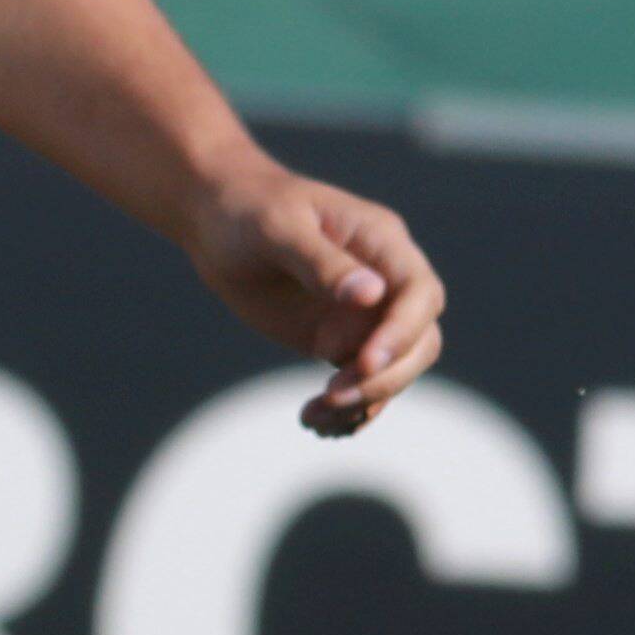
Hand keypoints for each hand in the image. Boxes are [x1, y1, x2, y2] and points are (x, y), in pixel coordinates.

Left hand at [182, 154, 446, 434]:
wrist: (215, 221)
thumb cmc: (247, 210)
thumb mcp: (276, 228)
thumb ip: (321, 261)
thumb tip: (372, 295)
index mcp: (382, 243)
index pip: (420, 294)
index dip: (402, 332)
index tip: (364, 362)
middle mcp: (385, 283)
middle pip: (419, 341)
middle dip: (385, 375)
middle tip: (333, 395)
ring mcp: (365, 315)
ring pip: (393, 370)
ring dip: (364, 400)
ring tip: (315, 417)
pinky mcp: (340, 340)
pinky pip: (361, 382)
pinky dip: (347, 409)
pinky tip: (315, 423)